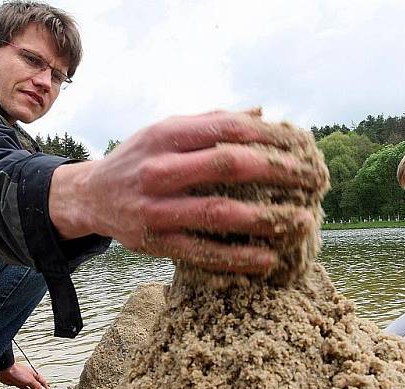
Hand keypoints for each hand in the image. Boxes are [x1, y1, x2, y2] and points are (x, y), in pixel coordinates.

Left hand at [0, 363, 49, 388]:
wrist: (6, 371)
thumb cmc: (17, 372)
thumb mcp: (30, 380)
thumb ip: (37, 386)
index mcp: (34, 374)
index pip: (43, 382)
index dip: (46, 388)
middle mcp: (29, 377)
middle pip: (38, 384)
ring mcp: (23, 380)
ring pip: (31, 386)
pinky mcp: (17, 382)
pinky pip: (24, 387)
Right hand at [49, 110, 324, 273]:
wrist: (91, 196)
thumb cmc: (139, 159)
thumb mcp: (166, 131)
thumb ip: (210, 122)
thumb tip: (261, 113)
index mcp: (166, 135)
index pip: (228, 129)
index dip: (270, 135)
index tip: (301, 143)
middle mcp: (159, 169)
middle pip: (229, 166)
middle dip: (278, 172)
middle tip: (313, 179)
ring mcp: (156, 208)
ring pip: (219, 213)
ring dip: (266, 218)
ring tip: (302, 221)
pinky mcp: (156, 242)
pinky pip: (203, 252)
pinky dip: (238, 258)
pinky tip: (268, 259)